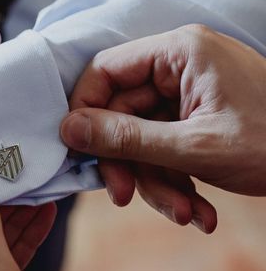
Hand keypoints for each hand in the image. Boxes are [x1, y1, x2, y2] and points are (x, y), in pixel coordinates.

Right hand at [61, 24, 265, 232]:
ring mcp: (190, 95)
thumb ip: (125, 138)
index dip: (86, 114)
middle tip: (128, 199)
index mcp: (179, 54)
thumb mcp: (193, 147)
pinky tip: (201, 213)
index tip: (82, 155)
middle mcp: (180, 68)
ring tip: (188, 216)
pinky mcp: (198, 121)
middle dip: (130, 165)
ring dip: (158, 184)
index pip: (104, 73)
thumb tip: (67, 130)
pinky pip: (167, 151)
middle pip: (122, 116)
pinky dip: (178, 184)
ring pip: (143, 141)